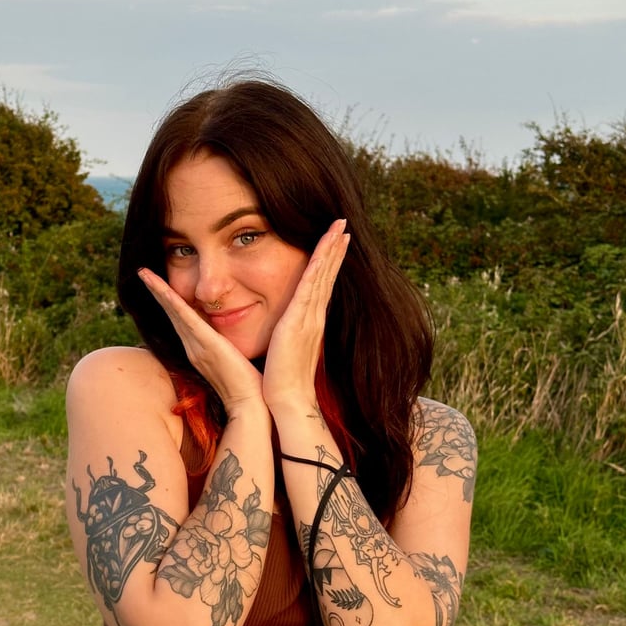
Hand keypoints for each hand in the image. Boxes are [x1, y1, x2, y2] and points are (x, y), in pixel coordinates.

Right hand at [137, 268, 262, 412]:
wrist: (250, 407)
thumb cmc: (250, 388)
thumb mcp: (237, 363)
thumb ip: (231, 350)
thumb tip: (236, 342)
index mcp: (201, 350)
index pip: (183, 320)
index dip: (170, 302)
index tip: (161, 286)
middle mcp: (194, 347)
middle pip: (172, 313)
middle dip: (158, 292)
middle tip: (144, 273)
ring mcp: (197, 346)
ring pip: (174, 312)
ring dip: (159, 291)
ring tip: (145, 274)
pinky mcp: (206, 345)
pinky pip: (185, 317)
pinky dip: (171, 301)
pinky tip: (161, 287)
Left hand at [262, 219, 349, 413]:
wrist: (288, 399)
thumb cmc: (283, 380)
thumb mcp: (284, 350)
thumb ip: (286, 336)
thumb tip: (282, 331)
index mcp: (310, 322)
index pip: (321, 287)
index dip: (329, 264)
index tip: (336, 243)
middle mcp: (314, 316)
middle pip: (327, 276)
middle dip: (336, 249)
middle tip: (343, 225)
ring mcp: (310, 316)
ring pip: (323, 275)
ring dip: (332, 250)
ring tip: (340, 228)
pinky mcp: (301, 318)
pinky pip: (313, 284)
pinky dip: (321, 264)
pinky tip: (328, 247)